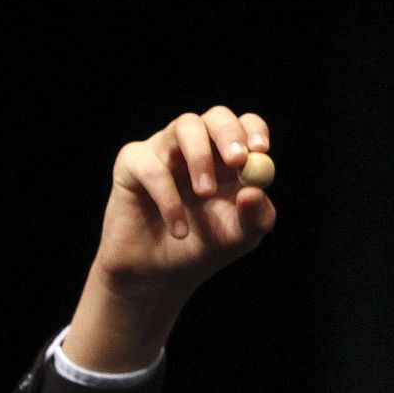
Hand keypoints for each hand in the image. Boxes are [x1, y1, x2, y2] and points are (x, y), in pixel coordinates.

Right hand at [65, 107, 277, 370]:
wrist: (160, 275)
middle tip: (237, 160)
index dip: (252, 131)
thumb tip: (255, 191)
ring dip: (200, 158)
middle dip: (228, 134)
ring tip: (205, 195)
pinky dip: (168, 198)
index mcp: (230, 158)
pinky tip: (179, 230)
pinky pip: (152, 166)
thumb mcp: (241, 236)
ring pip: (184, 126)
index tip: (260, 151)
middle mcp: (199, 147)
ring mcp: (165, 150)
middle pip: (216, 117)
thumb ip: (257, 216)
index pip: (245, 126)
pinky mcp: (133, 165)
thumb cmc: (206, 248)